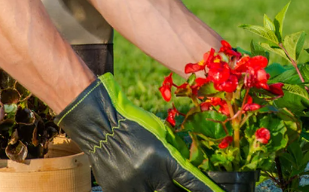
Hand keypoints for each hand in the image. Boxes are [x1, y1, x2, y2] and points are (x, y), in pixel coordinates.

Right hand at [57, 75, 221, 191]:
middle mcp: (151, 175)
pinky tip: (142, 183)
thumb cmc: (135, 124)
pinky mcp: (117, 190)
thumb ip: (174, 153)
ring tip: (160, 184)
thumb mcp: (161, 134)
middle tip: (184, 191)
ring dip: (160, 191)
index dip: (206, 191)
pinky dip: (142, 190)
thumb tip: (188, 168)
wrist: (102, 125)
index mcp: (166, 158)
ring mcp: (133, 185)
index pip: (192, 182)